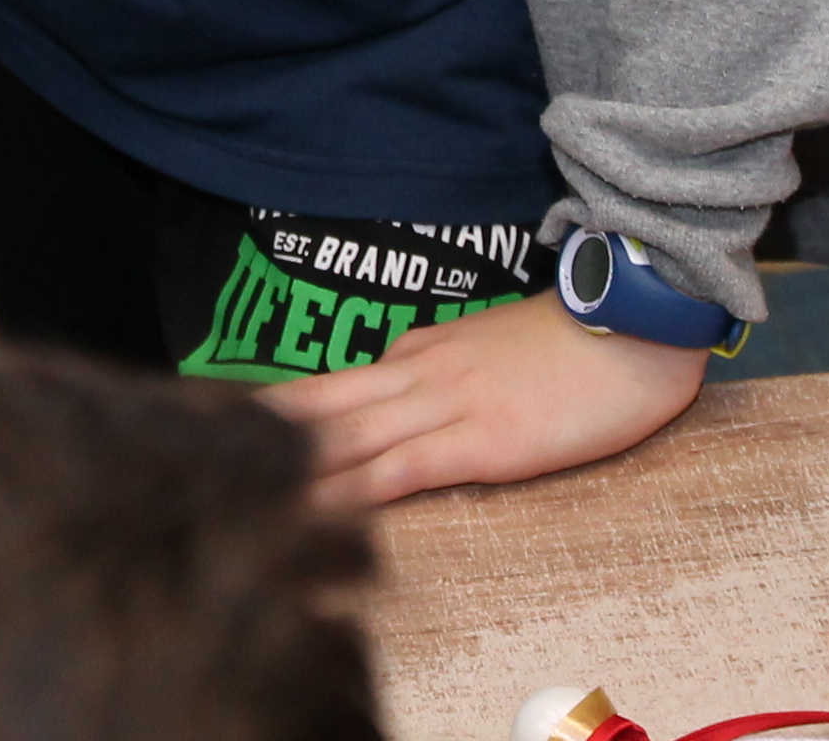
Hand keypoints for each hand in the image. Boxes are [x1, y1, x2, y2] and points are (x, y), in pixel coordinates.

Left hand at [262, 291, 706, 509]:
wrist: (638, 321)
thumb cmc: (582, 344)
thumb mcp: (497, 355)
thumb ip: (448, 376)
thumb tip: (407, 404)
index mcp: (419, 355)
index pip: (332, 387)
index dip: (275, 413)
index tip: (221, 431)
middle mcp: (416, 372)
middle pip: (318, 406)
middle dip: (255, 436)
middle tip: (190, 454)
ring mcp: (444, 404)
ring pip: (345, 436)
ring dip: (288, 466)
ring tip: (227, 486)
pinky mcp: (481, 439)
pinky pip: (401, 467)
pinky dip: (353, 489)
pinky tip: (314, 507)